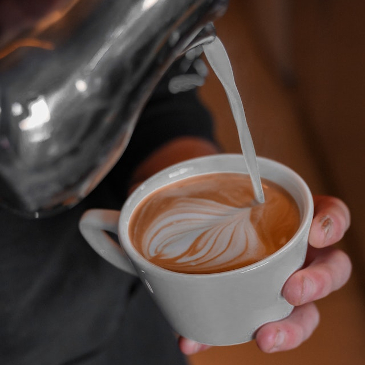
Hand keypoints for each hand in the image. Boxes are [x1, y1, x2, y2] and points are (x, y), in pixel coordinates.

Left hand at [179, 195, 351, 354]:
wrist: (199, 223)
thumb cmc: (219, 207)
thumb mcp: (220, 198)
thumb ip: (212, 197)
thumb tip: (187, 194)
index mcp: (296, 222)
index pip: (331, 216)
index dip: (332, 223)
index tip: (314, 234)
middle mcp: (299, 254)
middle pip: (332, 269)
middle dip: (319, 282)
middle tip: (291, 290)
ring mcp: (284, 281)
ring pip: (308, 310)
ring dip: (291, 329)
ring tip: (265, 337)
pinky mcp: (259, 307)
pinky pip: (255, 327)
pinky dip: (222, 335)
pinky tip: (196, 340)